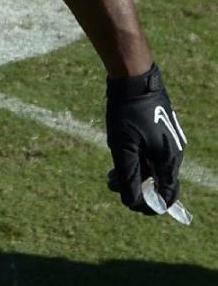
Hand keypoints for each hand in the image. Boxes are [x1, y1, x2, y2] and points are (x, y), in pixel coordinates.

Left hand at [106, 64, 185, 213]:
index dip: (150, 206)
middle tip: (111, 183)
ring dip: (133, 172)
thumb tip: (132, 203)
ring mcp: (168, 140)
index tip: (130, 204)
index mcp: (169, 160)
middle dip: (135, 187)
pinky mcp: (160, 130)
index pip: (167, 196)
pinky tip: (119, 152)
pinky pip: (150, 152)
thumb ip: (128, 177)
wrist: (134, 79)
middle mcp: (174, 152)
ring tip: (111, 173)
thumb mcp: (124, 147)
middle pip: (158, 182)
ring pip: (152, 166)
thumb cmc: (128, 113)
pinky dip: (136, 158)